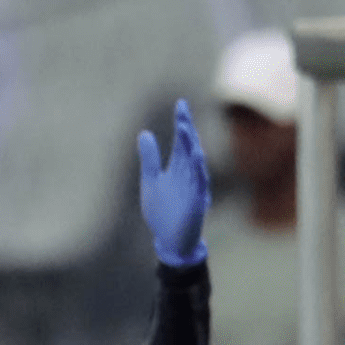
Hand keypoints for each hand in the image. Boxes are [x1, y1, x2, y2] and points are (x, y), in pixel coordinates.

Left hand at [137, 99, 210, 266]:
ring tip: (185, 129)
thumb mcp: (151, 181)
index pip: (181, 140)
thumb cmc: (163, 211)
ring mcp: (194, 187)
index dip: (181, 122)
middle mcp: (188, 173)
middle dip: (186, 129)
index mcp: (178, 167)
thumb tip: (144, 133)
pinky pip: (199, 183)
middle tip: (182, 111)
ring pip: (195, 162)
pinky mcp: (197, 202)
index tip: (180, 103)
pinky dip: (197, 170)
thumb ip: (149, 158)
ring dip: (191, 145)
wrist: (168, 240)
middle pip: (189, 146)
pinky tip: (195, 156)